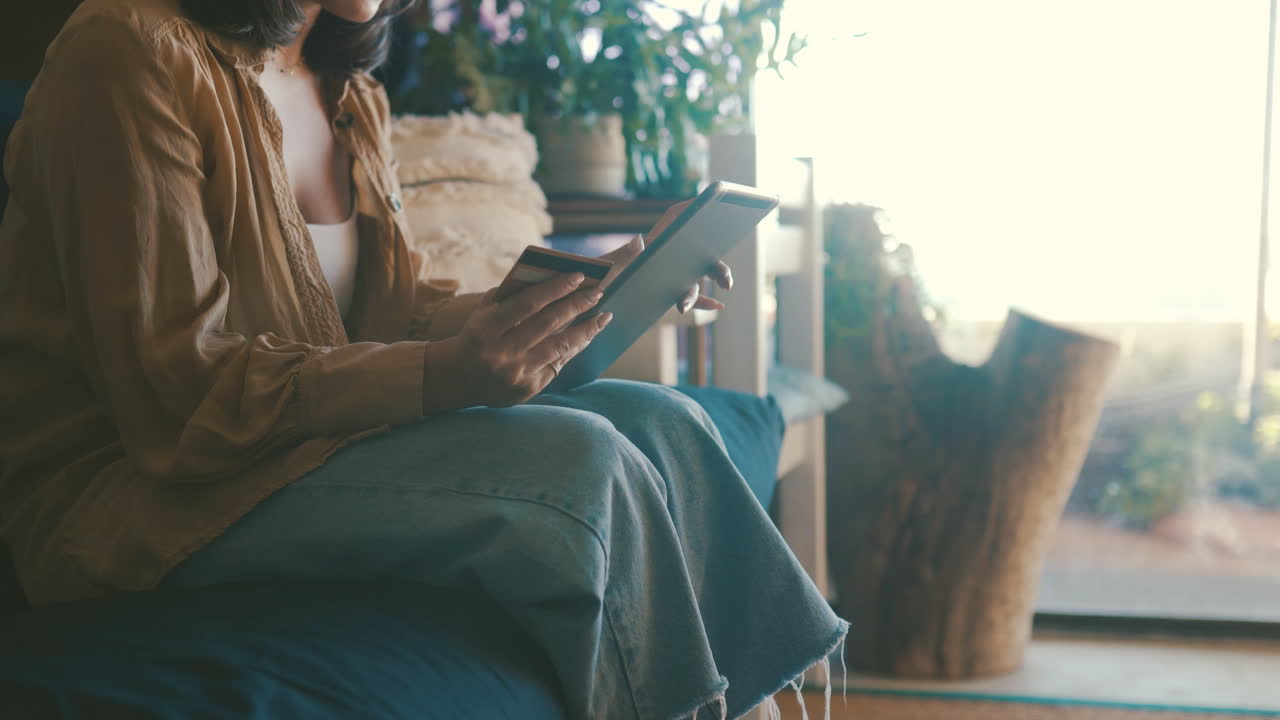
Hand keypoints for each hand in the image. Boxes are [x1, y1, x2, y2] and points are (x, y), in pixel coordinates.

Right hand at [422, 273, 612, 409]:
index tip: (579, 276)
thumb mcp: (483, 313)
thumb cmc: (477, 335)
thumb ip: (510, 296)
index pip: (527, 304)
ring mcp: (516, 372)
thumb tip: (550, 277)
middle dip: (576, 305)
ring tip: (604, 316)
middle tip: (598, 292)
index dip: (555, 288)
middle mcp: (501, 352)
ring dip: (586, 329)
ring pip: (559, 346)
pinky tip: (588, 336)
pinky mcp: (527, 388)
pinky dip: (575, 348)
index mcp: (486, 328)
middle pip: (548, 323)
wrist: (458, 378)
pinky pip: (558, 364)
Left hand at [598, 199, 733, 313]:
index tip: (709, 204)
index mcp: (651, 242)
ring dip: (710, 283)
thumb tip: (641, 240)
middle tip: (725, 277)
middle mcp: (663, 256)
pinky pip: (687, 296)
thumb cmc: (594, 279)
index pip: (675, 218)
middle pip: (696, 253)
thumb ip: (625, 255)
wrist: (586, 297)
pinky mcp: (664, 292)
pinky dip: (703, 301)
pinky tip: (718, 305)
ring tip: (723, 292)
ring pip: (694, 277)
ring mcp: (666, 275)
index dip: (692, 208)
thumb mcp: (607, 267)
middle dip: (715, 263)